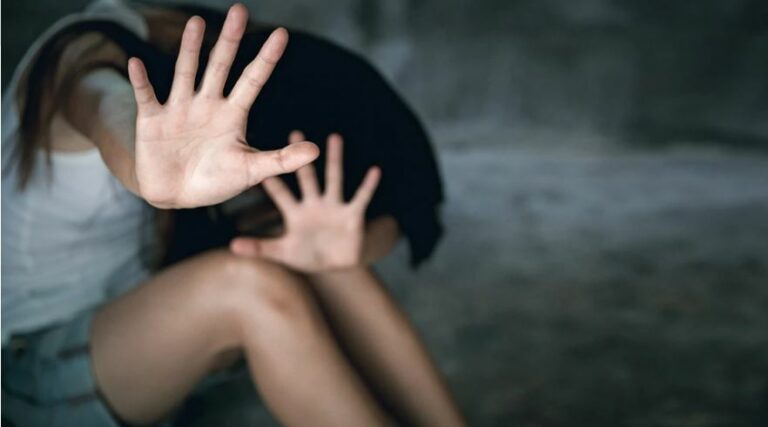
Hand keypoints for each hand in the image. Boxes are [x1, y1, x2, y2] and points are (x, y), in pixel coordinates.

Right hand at [127, 4, 318, 207]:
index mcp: (233, 114)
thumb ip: (282, 160)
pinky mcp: (153, 120)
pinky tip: (137, 63)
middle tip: (240, 11)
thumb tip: (316, 151)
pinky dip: (141, 81)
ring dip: (190, 49)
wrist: (178, 195)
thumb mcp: (252, 171)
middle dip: (230, 41)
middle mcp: (207, 104)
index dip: (267, 59)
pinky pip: (147, 96)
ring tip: (197, 23)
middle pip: (221, 66)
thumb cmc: (216, 181)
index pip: (253, 80)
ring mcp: (180, 109)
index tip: (282, 34)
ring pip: (187, 72)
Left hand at [230, 131, 380, 271]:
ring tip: (334, 138)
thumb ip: (259, 248)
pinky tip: (375, 170)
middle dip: (301, 157)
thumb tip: (232, 245)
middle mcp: (314, 204)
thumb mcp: (282, 253)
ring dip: (335, 160)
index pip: (280, 193)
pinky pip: (361, 197)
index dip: (270, 180)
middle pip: (306, 177)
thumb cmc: (307, 255)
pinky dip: (368, 185)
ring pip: (334, 179)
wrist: (337, 263)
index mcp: (295, 213)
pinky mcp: (352, 215)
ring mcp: (334, 207)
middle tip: (296, 131)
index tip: (258, 158)